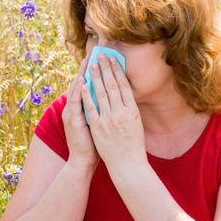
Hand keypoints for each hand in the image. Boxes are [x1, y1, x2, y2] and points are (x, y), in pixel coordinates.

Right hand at [61, 54, 98, 170]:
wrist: (83, 161)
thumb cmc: (93, 144)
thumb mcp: (96, 123)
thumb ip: (99, 110)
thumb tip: (110, 98)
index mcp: (80, 108)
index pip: (85, 85)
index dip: (91, 72)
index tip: (98, 59)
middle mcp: (73, 109)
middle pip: (80, 84)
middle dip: (86, 68)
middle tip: (92, 54)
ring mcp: (72, 114)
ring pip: (76, 90)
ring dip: (81, 75)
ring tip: (87, 62)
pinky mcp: (73, 121)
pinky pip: (75, 104)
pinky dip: (78, 92)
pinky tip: (82, 82)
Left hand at [81, 53, 147, 171]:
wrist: (128, 165)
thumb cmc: (133, 145)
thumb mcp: (136, 124)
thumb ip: (129, 109)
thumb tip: (124, 93)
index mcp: (133, 111)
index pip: (124, 86)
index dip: (117, 71)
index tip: (113, 59)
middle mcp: (122, 113)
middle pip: (112, 85)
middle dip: (105, 69)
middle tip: (100, 55)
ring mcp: (109, 120)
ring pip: (101, 93)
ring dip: (95, 77)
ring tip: (91, 64)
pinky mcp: (98, 127)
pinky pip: (91, 108)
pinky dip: (87, 95)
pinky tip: (83, 84)